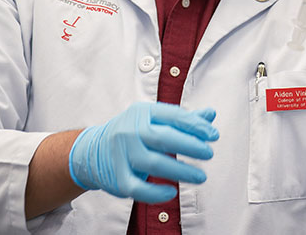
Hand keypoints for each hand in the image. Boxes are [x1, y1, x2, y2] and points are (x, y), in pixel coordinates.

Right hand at [68, 102, 218, 202]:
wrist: (92, 149)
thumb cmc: (132, 132)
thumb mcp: (154, 118)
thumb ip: (182, 118)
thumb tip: (210, 115)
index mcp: (143, 112)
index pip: (174, 116)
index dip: (196, 126)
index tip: (213, 136)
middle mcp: (131, 130)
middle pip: (164, 138)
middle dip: (190, 146)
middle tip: (209, 153)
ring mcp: (122, 153)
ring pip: (153, 164)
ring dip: (180, 171)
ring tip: (200, 176)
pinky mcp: (116, 176)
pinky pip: (137, 188)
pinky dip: (155, 193)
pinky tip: (171, 192)